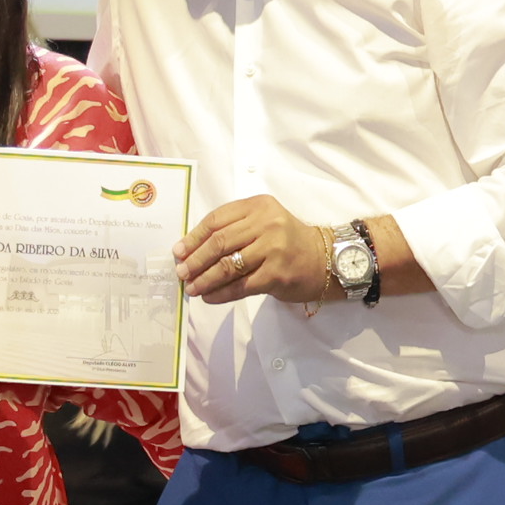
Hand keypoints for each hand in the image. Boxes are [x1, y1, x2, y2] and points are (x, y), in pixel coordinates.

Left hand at [178, 196, 338, 306]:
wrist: (325, 260)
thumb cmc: (288, 243)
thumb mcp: (263, 223)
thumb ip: (234, 229)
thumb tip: (193, 251)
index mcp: (258, 206)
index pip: (217, 220)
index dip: (194, 237)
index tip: (179, 251)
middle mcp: (267, 223)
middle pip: (219, 242)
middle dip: (196, 260)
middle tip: (182, 272)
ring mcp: (273, 248)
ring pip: (228, 265)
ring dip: (205, 279)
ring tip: (192, 288)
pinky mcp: (277, 274)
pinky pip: (241, 285)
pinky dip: (221, 293)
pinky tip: (210, 297)